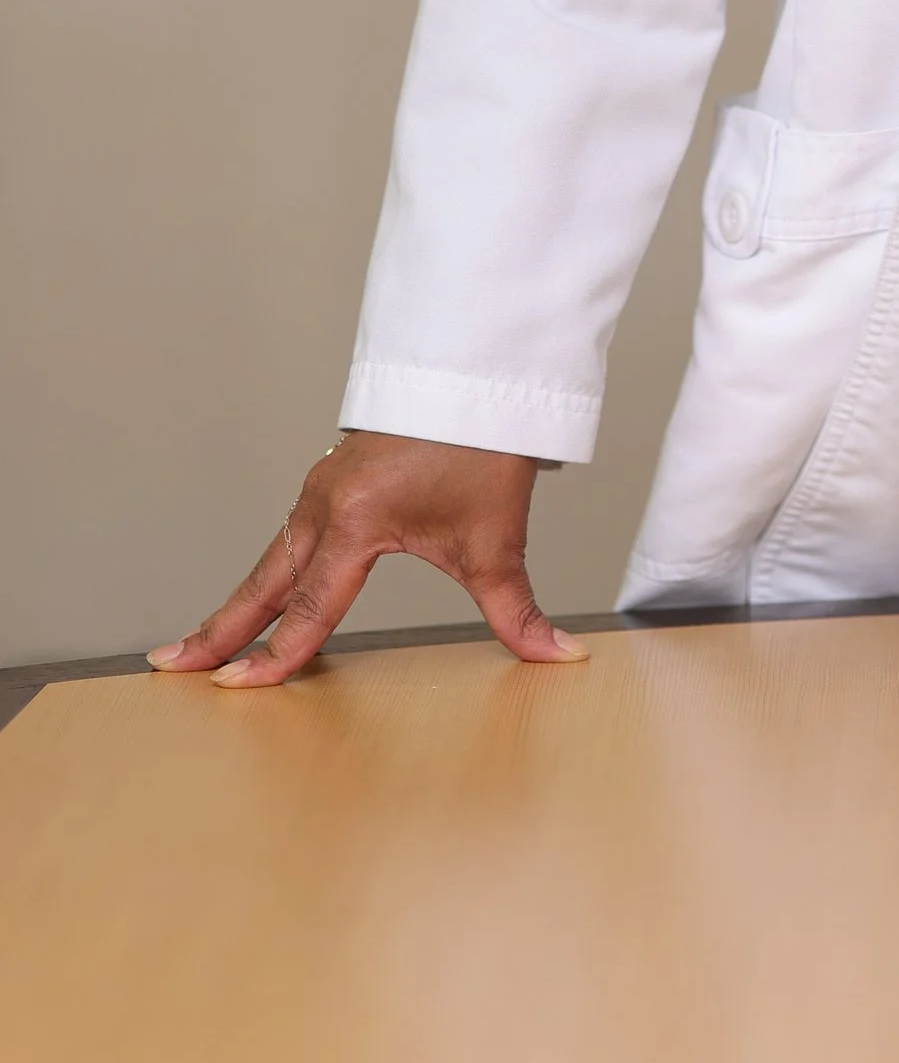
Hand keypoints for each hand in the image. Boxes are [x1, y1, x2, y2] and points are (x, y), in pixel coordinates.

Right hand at [148, 431, 587, 688]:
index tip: (237, 688)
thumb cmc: (484, 448)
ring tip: (199, 643)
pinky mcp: (333, 479)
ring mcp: (324, 487)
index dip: (277, 655)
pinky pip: (286, 536)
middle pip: (265, 581)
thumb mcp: (497, 538)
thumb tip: (561, 656)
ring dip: (236, 602)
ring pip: (270, 558)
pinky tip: (255, 597)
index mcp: (358, 520)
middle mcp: (327, 503)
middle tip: (172, 665)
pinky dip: (264, 573)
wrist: (483, 374)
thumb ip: (517, 610)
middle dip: (219, 628)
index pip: (311, 605)